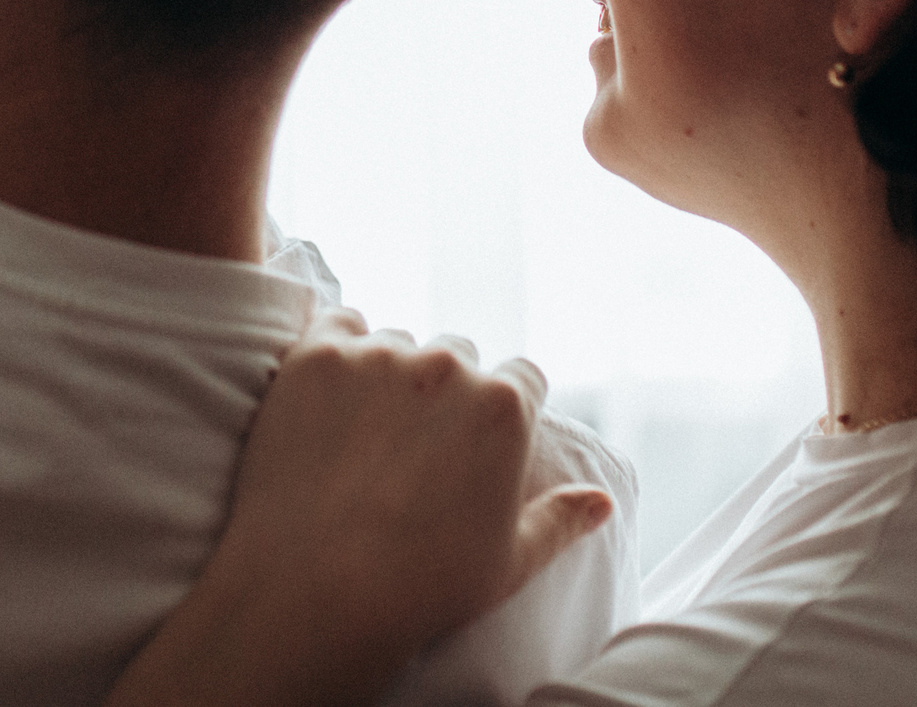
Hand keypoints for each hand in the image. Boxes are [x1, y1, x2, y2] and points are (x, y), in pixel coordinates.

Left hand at [106, 310, 614, 706]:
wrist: (313, 593)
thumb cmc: (420, 589)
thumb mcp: (509, 564)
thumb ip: (561, 520)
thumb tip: (603, 501)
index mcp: (505, 408)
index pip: (525, 376)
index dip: (508, 405)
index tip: (482, 435)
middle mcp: (447, 367)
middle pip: (459, 352)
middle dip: (448, 386)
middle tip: (416, 439)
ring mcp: (377, 356)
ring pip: (397, 340)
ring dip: (391, 368)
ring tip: (367, 426)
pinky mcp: (315, 356)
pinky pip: (339, 323)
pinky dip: (340, 347)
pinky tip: (331, 387)